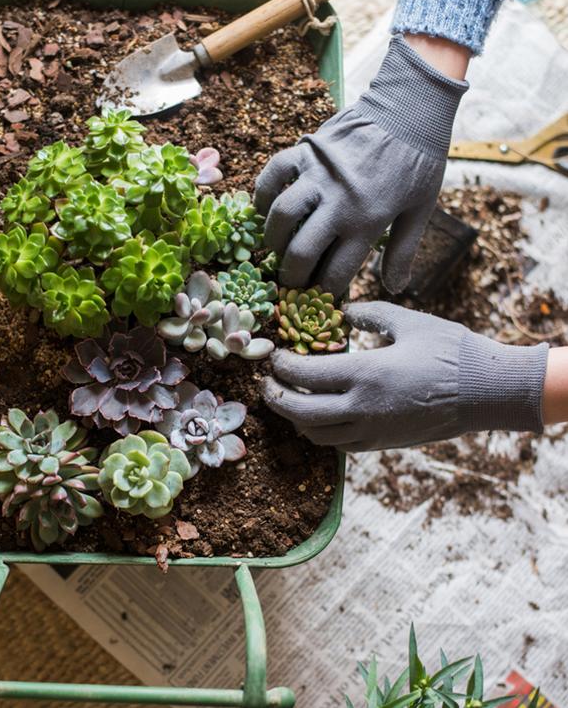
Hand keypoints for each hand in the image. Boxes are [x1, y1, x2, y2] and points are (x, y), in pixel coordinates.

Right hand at [254, 36, 467, 295]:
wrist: (410, 107)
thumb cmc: (419, 161)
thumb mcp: (420, 210)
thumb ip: (404, 251)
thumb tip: (396, 288)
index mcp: (368, 221)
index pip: (336, 271)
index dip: (324, 291)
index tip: (319, 295)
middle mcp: (338, 202)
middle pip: (301, 251)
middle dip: (291, 274)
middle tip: (290, 280)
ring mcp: (318, 175)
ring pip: (280, 215)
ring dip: (273, 238)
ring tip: (276, 247)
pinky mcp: (306, 151)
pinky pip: (273, 174)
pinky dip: (264, 193)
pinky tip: (265, 208)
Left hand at [263, 302, 548, 451]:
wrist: (488, 392)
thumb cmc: (451, 351)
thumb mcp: (407, 321)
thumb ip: (368, 314)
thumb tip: (340, 310)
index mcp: (365, 373)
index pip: (304, 374)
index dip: (280, 365)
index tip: (274, 354)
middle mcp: (362, 408)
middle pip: (299, 410)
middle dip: (275, 396)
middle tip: (267, 380)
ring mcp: (371, 431)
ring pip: (315, 434)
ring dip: (294, 417)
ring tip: (288, 397)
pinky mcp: (382, 444)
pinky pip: (338, 444)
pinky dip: (319, 431)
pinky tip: (318, 414)